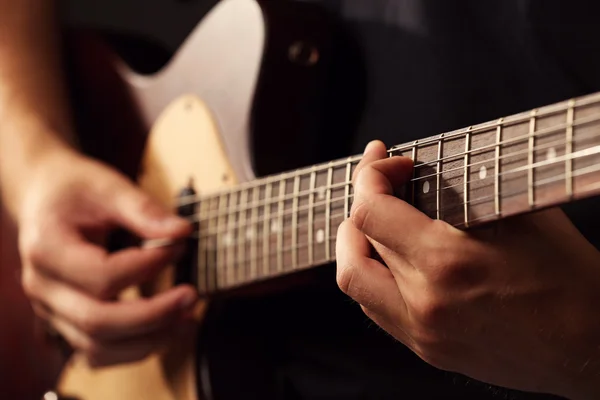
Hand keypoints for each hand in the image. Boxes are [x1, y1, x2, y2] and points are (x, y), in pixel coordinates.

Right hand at [15, 148, 196, 366]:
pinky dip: (136, 348)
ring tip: (187, 320)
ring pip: (98, 349)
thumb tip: (183, 232)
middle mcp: (43, 287)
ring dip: (149, 341)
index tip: (179, 247)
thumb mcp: (108, 186)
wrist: (47, 198)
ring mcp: (52, 310)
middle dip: (154, 315)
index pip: (102, 276)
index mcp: (47, 249)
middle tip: (192, 296)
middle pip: (97, 323)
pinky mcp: (67, 322)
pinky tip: (167, 329)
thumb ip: (144, 210)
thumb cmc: (75, 190)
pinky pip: (100, 352)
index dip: (147, 267)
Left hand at [336, 141, 599, 398]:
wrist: (593, 346)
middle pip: (359, 241)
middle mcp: (424, 301)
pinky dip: (373, 276)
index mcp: (446, 261)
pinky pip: (377, 308)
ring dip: (355, 243)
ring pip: (355, 281)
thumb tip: (429, 171)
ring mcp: (422, 332)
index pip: (370, 211)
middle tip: (376, 182)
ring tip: (369, 220)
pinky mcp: (428, 350)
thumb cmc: (568, 278)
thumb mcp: (520, 213)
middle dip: (362, 200)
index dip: (370, 176)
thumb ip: (466, 189)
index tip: (388, 163)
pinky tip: (389, 259)